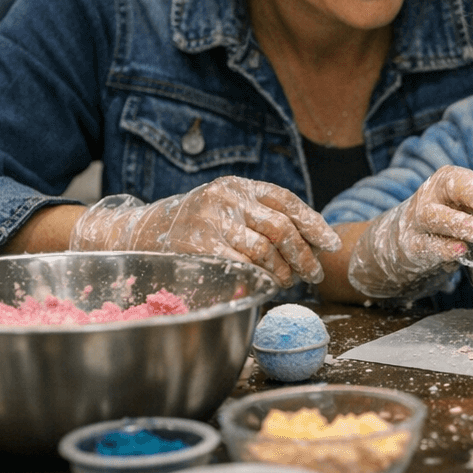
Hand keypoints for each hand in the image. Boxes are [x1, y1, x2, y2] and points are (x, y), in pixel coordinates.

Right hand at [69, 177, 340, 287]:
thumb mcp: (226, 208)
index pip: (286, 200)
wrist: (141, 232)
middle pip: (280, 227)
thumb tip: (310, 243)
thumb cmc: (195, 226)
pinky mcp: (197, 246)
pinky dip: (258, 278)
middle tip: (313, 274)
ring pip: (263, 250)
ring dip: (282, 271)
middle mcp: (224, 197)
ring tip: (286, 282)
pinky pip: (240, 266)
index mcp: (237, 186)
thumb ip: (260, 217)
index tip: (332, 244)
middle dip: (303, 254)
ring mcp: (209, 220)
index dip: (313, 222)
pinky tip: (264, 286)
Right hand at [346, 165, 472, 298]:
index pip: (472, 179)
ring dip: (460, 224)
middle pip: (453, 188)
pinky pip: (427, 246)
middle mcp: (432, 194)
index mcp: (449, 180)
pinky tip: (460, 253)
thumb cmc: (450, 217)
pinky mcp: (411, 245)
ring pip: (436, 217)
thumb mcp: (470, 205)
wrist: (406, 239)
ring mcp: (418, 220)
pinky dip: (443, 249)